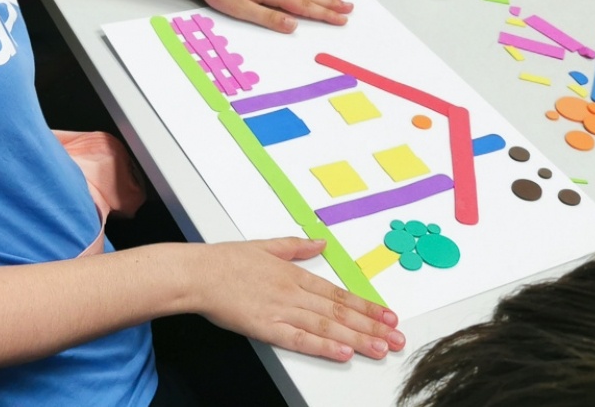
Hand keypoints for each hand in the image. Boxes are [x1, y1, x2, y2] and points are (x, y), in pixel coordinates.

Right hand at [193, 238, 403, 361]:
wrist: (198, 273)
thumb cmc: (226, 261)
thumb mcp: (265, 245)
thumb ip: (296, 246)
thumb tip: (319, 242)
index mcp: (294, 273)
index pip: (339, 293)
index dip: (366, 306)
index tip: (387, 315)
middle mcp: (293, 292)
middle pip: (339, 312)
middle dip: (371, 326)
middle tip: (395, 337)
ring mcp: (281, 310)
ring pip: (326, 326)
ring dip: (356, 338)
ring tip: (380, 348)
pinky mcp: (266, 327)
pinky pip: (299, 339)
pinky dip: (322, 346)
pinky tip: (342, 352)